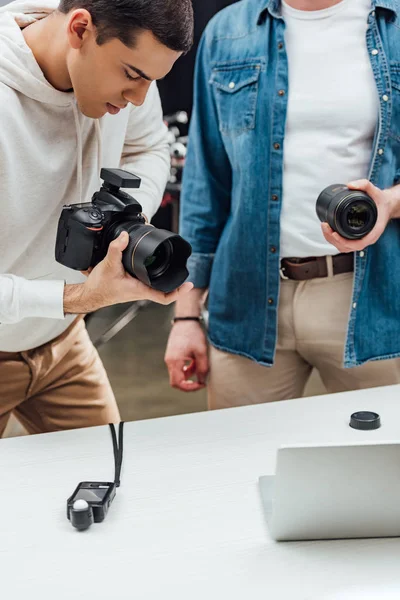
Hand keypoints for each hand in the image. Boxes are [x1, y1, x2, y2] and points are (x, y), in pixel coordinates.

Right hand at [65, 231, 192, 312]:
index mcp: (140, 290)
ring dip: (164, 276)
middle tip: (185, 272)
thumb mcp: (108, 265)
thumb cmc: (99, 286)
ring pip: (156, 284)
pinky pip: (147, 279)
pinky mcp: (132, 284)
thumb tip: (126, 236)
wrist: (89, 293)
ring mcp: (137, 288)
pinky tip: (153, 264)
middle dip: (175, 282)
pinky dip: (152, 272)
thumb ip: (116, 249)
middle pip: (164, 289)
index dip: (178, 292)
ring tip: (174, 266)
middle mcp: (141, 290)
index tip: (188, 285)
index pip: (164, 297)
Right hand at [165, 321, 208, 391]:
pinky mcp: (173, 354)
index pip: (178, 383)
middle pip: (176, 380)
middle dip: (189, 383)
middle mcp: (169, 361)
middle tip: (201, 381)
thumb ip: (202, 368)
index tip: (201, 384)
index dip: (189, 388)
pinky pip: (179, 367)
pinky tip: (196, 361)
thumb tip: (202, 381)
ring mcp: (170, 357)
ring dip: (190, 374)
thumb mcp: (201, 352)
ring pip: (179, 374)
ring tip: (200, 365)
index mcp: (174, 361)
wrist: (186, 320)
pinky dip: (187, 368)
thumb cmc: (193, 334)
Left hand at [321, 179, 396, 252]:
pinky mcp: (356, 238)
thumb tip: (350, 185)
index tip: (334, 233)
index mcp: (374, 231)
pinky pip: (343, 244)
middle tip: (325, 226)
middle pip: (347, 247)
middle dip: (333, 239)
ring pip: (344, 247)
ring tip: (324, 227)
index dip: (344, 241)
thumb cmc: (381, 201)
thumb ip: (365, 185)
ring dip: (332, 240)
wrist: (386, 206)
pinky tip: (328, 230)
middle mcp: (367, 238)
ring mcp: (361, 239)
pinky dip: (334, 239)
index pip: (358, 244)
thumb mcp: (376, 191)